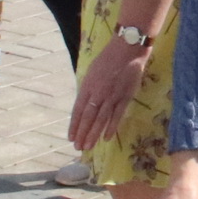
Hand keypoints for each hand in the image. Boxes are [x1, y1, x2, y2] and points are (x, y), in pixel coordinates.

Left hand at [69, 33, 150, 153]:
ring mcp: (111, 96)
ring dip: (93, 134)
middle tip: (79, 148)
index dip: (74, 125)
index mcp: (87, 87)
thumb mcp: (91, 73)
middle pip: (88, 118)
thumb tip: (84, 105)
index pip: (78, 110)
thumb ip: (88, 89)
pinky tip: (106, 138)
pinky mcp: (124, 97)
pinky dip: (111, 127)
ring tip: (88, 146)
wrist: (126, 50)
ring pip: (100, 119)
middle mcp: (97, 94)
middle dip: (82, 134)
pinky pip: (116, 115)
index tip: (71, 138)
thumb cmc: (107, 59)